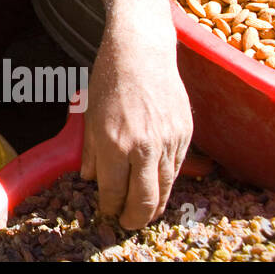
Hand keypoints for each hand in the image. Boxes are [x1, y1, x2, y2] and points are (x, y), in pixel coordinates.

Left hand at [81, 19, 192, 229]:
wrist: (141, 51)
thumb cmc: (109, 79)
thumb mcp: (89, 115)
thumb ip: (89, 151)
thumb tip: (90, 178)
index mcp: (114, 143)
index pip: (113, 192)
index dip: (109, 207)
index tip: (106, 212)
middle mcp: (143, 147)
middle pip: (143, 200)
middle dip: (134, 217)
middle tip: (127, 222)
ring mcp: (168, 141)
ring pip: (164, 188)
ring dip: (154, 204)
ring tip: (144, 211)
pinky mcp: (185, 133)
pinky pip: (176, 168)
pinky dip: (166, 182)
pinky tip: (157, 185)